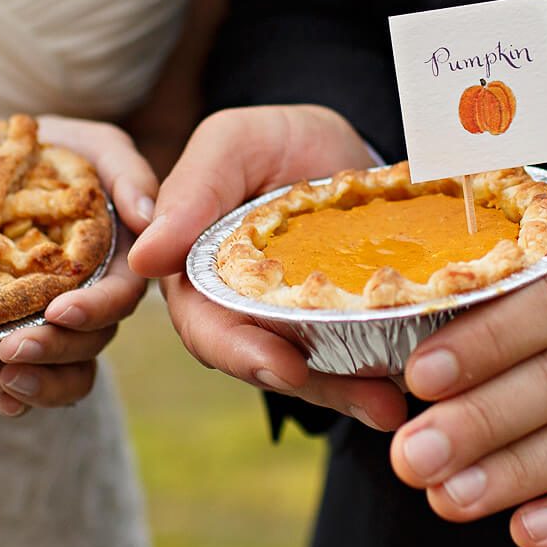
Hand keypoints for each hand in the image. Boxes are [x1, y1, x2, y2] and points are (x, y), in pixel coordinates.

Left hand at [0, 116, 160, 416]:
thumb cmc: (55, 148)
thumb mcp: (94, 146)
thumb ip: (127, 172)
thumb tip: (148, 215)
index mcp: (120, 259)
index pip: (121, 294)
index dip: (96, 307)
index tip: (60, 311)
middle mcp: (97, 297)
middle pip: (93, 340)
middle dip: (57, 350)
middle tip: (11, 351)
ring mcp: (61, 321)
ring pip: (70, 368)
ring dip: (43, 382)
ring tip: (4, 383)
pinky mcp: (20, 333)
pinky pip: (32, 376)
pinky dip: (20, 395)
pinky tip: (0, 402)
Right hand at [129, 105, 410, 431]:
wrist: (342, 146)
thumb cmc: (274, 141)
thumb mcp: (232, 144)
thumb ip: (190, 192)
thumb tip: (144, 258)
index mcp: (196, 274)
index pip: (205, 325)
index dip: (239, 350)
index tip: (283, 367)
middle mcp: (236, 312)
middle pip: (263, 363)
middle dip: (311, 385)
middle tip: (365, 398)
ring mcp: (288, 326)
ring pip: (310, 373)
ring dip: (349, 393)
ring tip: (391, 405)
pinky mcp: (336, 330)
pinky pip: (349, 363)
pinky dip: (374, 379)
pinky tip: (402, 391)